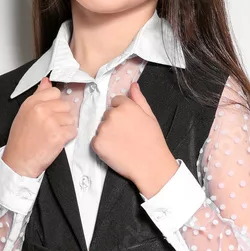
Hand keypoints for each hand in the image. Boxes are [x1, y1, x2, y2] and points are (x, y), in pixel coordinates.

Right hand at [3, 76, 77, 177]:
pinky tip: (57, 141)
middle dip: (61, 116)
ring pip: (71, 118)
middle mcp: (41, 110)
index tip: (49, 113)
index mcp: (31, 103)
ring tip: (52, 135)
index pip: (54, 92)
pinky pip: (73, 131)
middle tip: (50, 127)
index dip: (55, 104)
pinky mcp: (59, 135)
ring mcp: (51, 122)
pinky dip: (68, 137)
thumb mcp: (24, 113)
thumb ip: (37, 95)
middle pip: (65, 105)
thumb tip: (46, 81)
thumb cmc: (21, 140)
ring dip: (65, 127)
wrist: (19, 161)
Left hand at [90, 80, 178, 197]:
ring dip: (108, 133)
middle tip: (127, 135)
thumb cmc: (153, 141)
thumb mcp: (150, 116)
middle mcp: (112, 115)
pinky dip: (103, 145)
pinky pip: (96, 141)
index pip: (115, 101)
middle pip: (107, 114)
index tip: (129, 123)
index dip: (123, 112)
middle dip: (114, 122)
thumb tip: (133, 85)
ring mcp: (103, 129)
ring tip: (122, 144)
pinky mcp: (97, 143)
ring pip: (101, 127)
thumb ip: (139, 99)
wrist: (151, 165)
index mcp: (126, 106)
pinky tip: (115, 151)